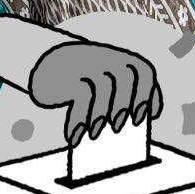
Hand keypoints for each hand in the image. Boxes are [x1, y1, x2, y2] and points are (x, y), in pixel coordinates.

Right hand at [28, 38, 162, 146]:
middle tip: (119, 127)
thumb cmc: (81, 81)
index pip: (144, 70)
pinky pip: (79, 94)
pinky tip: (74, 136)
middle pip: (125, 75)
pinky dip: (78, 118)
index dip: (149, 93)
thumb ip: (121, 96)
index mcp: (120, 60)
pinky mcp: (66, 73)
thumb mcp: (104, 82)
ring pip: (103, 84)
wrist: (45, 65)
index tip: (146, 117)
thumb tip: (132, 126)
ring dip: (101, 113)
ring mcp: (85, 62)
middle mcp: (105, 57)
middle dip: (125, 103)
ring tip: (96, 134)